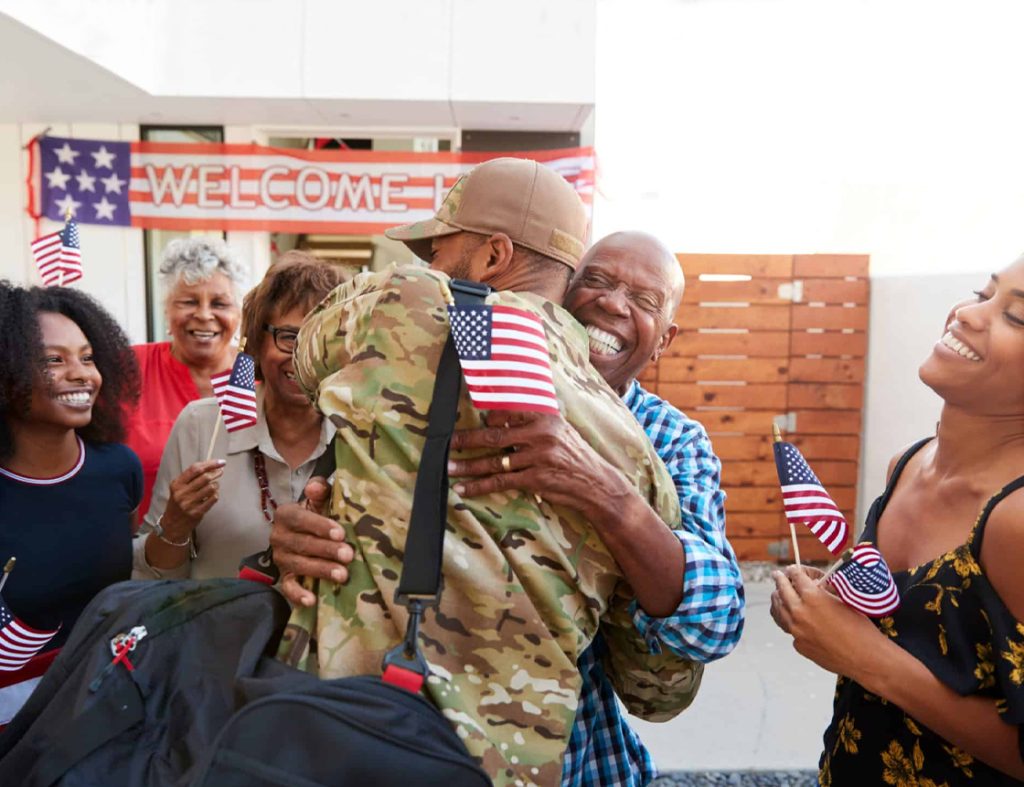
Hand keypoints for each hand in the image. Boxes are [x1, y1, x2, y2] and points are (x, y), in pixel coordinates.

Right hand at [162, 460, 224, 536]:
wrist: (172, 524)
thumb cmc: (178, 503)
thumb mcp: (178, 488)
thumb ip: (191, 477)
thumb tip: (212, 466)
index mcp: (176, 484)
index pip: (195, 469)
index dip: (210, 464)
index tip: (221, 462)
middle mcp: (181, 493)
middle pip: (205, 477)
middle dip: (216, 473)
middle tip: (220, 472)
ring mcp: (189, 503)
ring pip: (211, 487)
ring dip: (216, 485)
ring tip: (214, 486)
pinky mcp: (197, 512)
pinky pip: (213, 498)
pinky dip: (216, 495)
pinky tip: (213, 495)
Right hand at [270, 476, 353, 606]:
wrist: (305, 531)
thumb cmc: (317, 513)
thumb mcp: (319, 498)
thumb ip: (320, 489)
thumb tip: (316, 487)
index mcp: (285, 514)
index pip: (300, 519)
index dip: (320, 526)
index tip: (340, 533)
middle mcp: (278, 536)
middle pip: (302, 544)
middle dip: (327, 550)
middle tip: (348, 555)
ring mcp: (281, 558)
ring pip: (299, 565)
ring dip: (321, 570)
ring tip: (342, 575)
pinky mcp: (284, 576)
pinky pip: (288, 587)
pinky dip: (298, 595)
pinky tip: (312, 600)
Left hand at [448, 410, 627, 518]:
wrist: (596, 483)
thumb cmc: (574, 455)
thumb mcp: (559, 430)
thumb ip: (533, 423)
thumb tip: (498, 419)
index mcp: (545, 417)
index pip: (507, 413)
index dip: (484, 418)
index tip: (466, 421)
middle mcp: (541, 434)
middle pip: (493, 436)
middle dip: (466, 441)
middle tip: (446, 443)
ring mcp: (538, 457)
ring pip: (493, 461)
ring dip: (467, 466)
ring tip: (448, 468)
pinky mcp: (535, 478)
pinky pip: (500, 481)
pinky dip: (480, 486)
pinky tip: (464, 489)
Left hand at [770, 564, 889, 680]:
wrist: (866, 658)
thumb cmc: (860, 627)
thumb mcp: (843, 601)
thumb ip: (823, 592)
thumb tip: (814, 585)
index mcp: (812, 596)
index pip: (796, 577)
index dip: (793, 571)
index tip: (791, 569)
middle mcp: (799, 612)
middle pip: (782, 591)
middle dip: (780, 580)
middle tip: (777, 575)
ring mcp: (796, 630)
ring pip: (778, 611)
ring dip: (778, 600)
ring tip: (777, 595)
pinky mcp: (799, 645)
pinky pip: (789, 629)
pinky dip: (789, 621)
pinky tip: (792, 619)